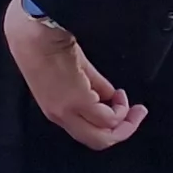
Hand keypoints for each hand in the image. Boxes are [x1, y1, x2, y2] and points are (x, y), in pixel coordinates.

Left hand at [5, 0, 141, 150]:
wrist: (35, 32)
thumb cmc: (45, 44)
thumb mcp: (74, 71)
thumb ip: (94, 86)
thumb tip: (111, 96)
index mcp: (55, 110)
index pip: (86, 133)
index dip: (108, 127)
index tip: (124, 113)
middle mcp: (60, 116)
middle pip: (97, 141)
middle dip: (123, 131)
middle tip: (136, 116)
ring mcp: (67, 111)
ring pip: (104, 135)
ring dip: (124, 120)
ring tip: (128, 102)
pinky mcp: (77, 101)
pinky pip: (107, 117)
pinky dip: (119, 109)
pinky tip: (119, 94)